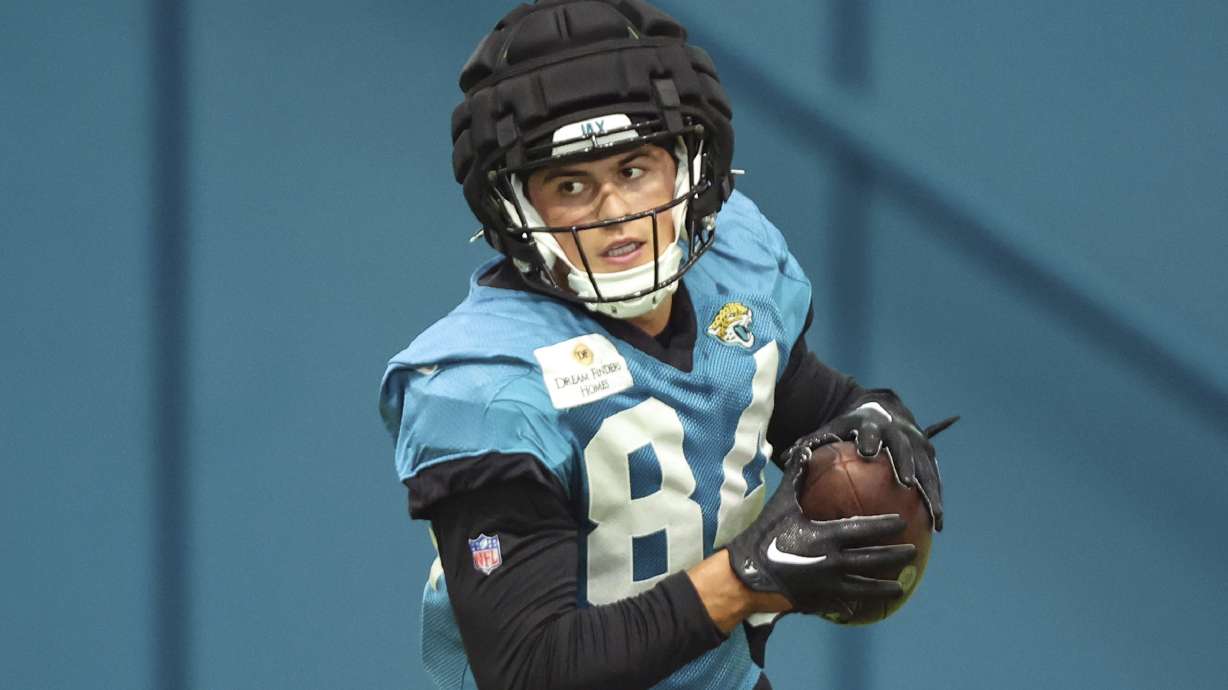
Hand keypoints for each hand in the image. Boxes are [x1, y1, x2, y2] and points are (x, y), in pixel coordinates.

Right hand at [725, 457, 915, 614]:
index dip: (886, 526)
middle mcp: (833, 562)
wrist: (745, 575)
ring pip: (864, 587)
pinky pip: (843, 603)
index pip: (865, 529)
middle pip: (873, 560)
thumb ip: (797, 477)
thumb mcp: (781, 503)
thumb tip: (806, 449)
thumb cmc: (763, 534)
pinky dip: (856, 604)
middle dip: (896, 557)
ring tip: (900, 585)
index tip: (902, 524)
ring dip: (885, 586)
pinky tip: (864, 606)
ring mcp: (827, 585)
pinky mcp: (818, 602)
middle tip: (912, 553)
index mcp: (826, 536)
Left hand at [788, 390, 948, 530]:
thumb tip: (784, 459)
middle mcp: (899, 431)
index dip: (870, 439)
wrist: (882, 410)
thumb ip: (811, 443)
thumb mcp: (832, 429)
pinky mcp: (929, 455)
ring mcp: (917, 442)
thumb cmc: (850, 428)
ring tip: (934, 518)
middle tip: (906, 483)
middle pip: (904, 447)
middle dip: (906, 462)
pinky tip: (937, 527)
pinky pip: (934, 479)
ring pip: (927, 468)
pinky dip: (935, 500)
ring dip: (931, 491)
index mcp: (872, 424)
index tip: (867, 452)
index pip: (870, 431)